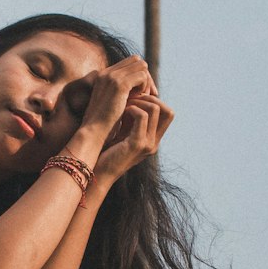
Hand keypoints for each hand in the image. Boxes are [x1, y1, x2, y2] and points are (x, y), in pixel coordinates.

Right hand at [77, 56, 155, 139]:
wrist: (94, 133)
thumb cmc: (104, 124)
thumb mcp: (113, 103)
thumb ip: (123, 93)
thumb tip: (142, 86)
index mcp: (103, 76)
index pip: (129, 63)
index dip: (140, 75)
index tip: (145, 93)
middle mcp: (106, 72)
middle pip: (137, 60)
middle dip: (146, 75)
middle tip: (148, 94)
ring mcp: (112, 76)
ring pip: (141, 66)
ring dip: (146, 81)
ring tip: (143, 98)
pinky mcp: (119, 84)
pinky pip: (142, 76)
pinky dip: (145, 87)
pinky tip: (140, 99)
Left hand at [93, 70, 172, 186]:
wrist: (98, 172)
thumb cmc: (107, 150)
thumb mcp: (124, 131)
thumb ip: (133, 118)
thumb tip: (136, 96)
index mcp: (153, 140)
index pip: (169, 114)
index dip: (155, 101)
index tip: (137, 98)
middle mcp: (154, 143)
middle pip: (169, 111)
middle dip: (150, 99)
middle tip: (132, 97)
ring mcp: (147, 144)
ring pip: (155, 109)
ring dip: (139, 101)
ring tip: (125, 103)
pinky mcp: (137, 144)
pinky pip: (142, 116)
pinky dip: (132, 108)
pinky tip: (121, 111)